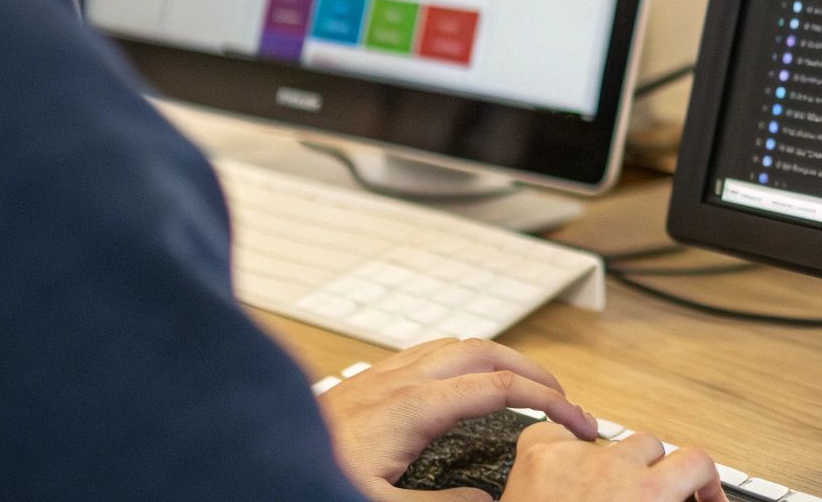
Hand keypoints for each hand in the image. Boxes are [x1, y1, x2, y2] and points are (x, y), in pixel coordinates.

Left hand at [319, 337, 598, 501]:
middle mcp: (398, 380)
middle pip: (485, 350)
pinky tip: (459, 386)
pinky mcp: (363, 382)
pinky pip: (427, 353)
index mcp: (412, 406)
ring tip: (522, 385)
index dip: (548, 399)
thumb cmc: (308, 476)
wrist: (244, 464)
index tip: (577, 420)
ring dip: (498, 358)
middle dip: (533, 368)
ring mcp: (380, 375)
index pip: (499, 387)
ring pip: (455, 345)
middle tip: (562, 398)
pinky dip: (463, 361)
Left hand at [502, 422, 728, 501]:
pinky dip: (562, 445)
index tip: (704, 498)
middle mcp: (612, 469)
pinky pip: (557, 432)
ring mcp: (573, 458)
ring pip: (606, 435)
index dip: (706, 482)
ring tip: (596, 488)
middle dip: (651, 471)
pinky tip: (562, 467)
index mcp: (644, 496)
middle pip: (651, 445)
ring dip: (608, 458)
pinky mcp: (536, 455)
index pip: (696, 462)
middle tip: (641, 497)